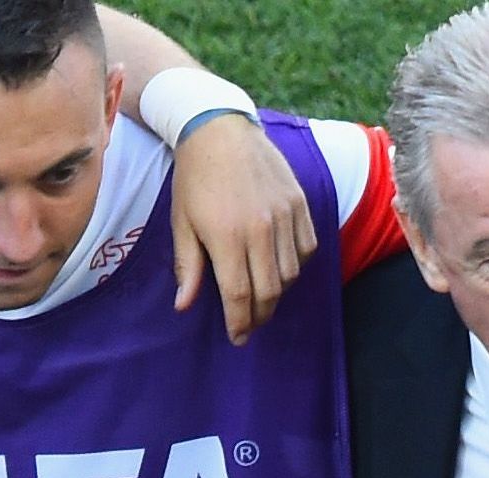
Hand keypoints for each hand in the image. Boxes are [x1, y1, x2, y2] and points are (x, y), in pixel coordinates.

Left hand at [166, 114, 316, 342]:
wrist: (220, 130)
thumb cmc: (195, 178)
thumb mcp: (182, 222)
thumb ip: (188, 266)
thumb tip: (184, 306)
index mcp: (226, 237)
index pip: (239, 295)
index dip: (240, 322)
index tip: (238, 338)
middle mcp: (260, 229)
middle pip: (269, 291)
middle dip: (260, 314)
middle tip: (250, 323)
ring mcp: (284, 215)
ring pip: (291, 274)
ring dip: (277, 291)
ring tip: (263, 295)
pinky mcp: (299, 203)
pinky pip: (307, 248)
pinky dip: (296, 264)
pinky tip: (280, 265)